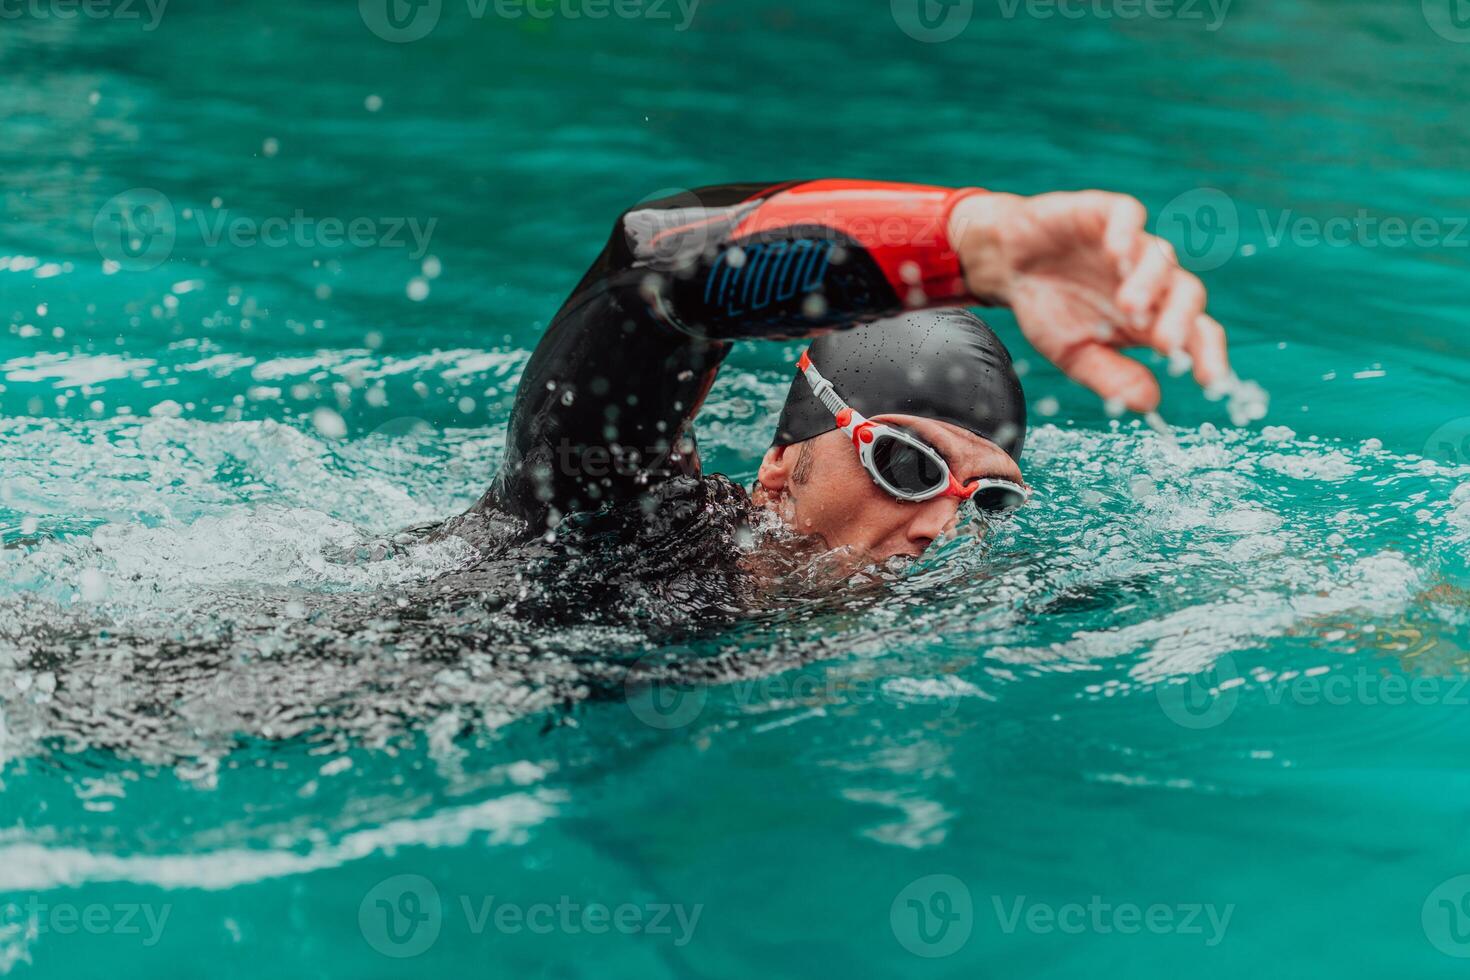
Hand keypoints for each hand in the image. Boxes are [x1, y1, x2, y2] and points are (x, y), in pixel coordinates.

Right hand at [948, 190, 1230, 412]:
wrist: (1007, 264)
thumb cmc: (1048, 308)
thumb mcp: (1074, 353)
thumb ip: (1111, 377)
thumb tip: (1150, 403)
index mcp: (1151, 318)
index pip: (1197, 333)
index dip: (1208, 355)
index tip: (1209, 382)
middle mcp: (1152, 280)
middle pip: (1189, 294)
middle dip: (1180, 320)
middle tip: (1164, 345)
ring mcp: (1132, 246)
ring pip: (1160, 257)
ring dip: (1149, 283)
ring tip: (1129, 307)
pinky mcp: (1106, 213)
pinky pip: (1129, 216)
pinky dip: (1127, 233)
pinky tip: (1114, 255)